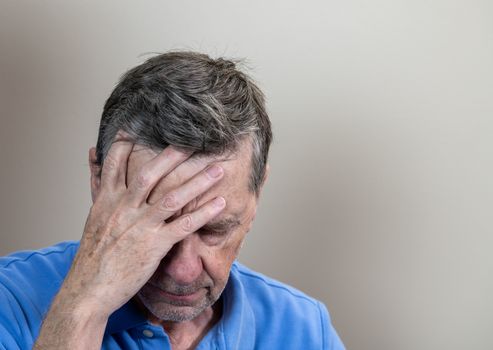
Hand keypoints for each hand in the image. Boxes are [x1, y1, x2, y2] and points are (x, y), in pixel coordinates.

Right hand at [62, 138, 225, 317]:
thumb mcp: (93, 214)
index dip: (128, 141)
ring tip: (219, 168)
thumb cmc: (93, 253)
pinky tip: (221, 203)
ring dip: (199, 181)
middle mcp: (124, 208)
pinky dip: (204, 213)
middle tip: (197, 141)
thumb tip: (91, 154)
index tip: (143, 124)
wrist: (89, 288)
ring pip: (173, 197)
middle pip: (152, 174)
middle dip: (175, 155)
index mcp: (108, 199)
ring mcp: (140, 226)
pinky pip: (184, 226)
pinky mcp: (154, 245)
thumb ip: (97, 184)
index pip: (117, 162)